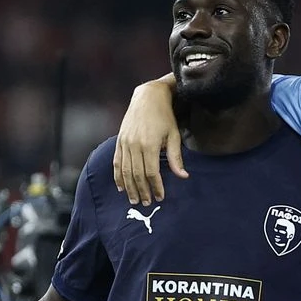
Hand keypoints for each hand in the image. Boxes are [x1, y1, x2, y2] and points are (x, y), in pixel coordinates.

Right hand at [113, 80, 187, 204]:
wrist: (148, 97)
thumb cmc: (165, 117)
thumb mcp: (174, 135)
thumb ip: (176, 157)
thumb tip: (183, 176)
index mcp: (150, 144)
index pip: (151, 172)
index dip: (156, 187)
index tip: (160, 197)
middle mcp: (135, 145)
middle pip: (137, 174)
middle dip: (142, 191)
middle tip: (146, 203)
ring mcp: (125, 143)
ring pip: (125, 171)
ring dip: (129, 188)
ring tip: (134, 200)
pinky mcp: (120, 141)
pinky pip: (117, 162)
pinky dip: (118, 176)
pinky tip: (121, 187)